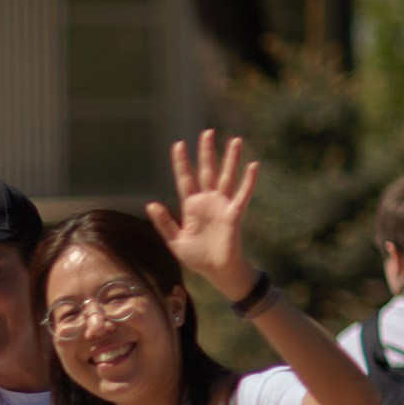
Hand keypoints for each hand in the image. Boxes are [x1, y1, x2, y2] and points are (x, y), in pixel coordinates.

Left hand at [147, 131, 259, 303]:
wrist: (217, 271)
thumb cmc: (197, 257)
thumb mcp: (175, 241)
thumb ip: (163, 223)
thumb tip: (150, 204)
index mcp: (191, 206)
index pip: (185, 179)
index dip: (181, 163)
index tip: (178, 144)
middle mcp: (208, 201)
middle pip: (206, 171)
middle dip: (206, 152)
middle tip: (206, 132)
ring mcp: (222, 205)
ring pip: (226, 177)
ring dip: (230, 159)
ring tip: (234, 140)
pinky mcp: (234, 214)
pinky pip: (242, 194)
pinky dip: (248, 181)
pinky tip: (253, 165)